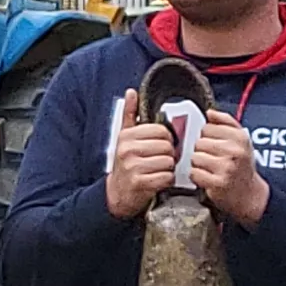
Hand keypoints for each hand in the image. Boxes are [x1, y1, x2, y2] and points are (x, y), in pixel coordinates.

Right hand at [100, 94, 176, 220]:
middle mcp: (127, 150)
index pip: (161, 131)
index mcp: (126, 136)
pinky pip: (166, 177)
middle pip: (167, 147)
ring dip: (168, 168)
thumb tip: (131, 92)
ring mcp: (132, 167)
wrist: (117, 193)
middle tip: (160, 160)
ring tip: (158, 170)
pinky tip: (158, 180)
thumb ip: (130, 114)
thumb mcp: (125, 137)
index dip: (166, 139)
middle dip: (168, 155)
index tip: (160, 146)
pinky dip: (166, 180)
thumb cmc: (126, 163)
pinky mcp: (139, 183)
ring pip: (168, 162)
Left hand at [184, 109, 270, 227]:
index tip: (214, 144)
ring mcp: (226, 167)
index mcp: (240, 138)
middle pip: (199, 142)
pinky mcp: (217, 183)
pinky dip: (197, 176)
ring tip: (209, 168)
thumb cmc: (242, 166)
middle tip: (212, 159)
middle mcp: (234, 151)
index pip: (208, 127)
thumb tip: (209, 112)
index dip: (207, 137)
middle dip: (202, 151)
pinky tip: (207, 177)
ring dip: (198, 164)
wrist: (250, 194)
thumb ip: (226, 122)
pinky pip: (194, 173)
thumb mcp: (241, 140)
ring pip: (195, 157)